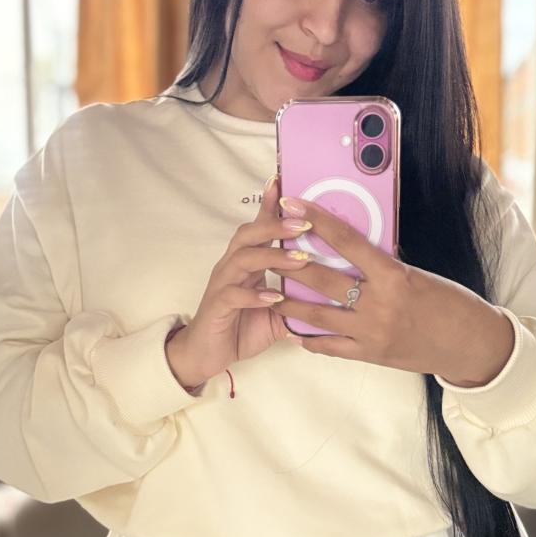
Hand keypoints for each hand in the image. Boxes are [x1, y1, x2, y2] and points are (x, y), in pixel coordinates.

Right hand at [165, 174, 304, 389]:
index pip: (258, 227)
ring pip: (243, 258)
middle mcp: (232, 267)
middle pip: (249, 234)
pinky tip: (273, 298)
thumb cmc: (241, 327)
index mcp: (247, 263)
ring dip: (273, 256)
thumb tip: (329, 291)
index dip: (269, 205)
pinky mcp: (217, 306)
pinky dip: (254, 295)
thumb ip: (296, 297)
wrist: (206, 354)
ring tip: (300, 259)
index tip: (284, 182)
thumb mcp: (276, 310)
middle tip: (305, 224)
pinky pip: (233, 294)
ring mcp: (223, 285)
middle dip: (277, 226)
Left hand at [273, 193, 515, 384]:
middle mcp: (379, 304)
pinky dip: (310, 338)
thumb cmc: (449, 303)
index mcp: (394, 275)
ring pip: (317, 316)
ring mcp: (371, 333)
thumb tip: (353, 250)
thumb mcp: (417, 275)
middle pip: (322, 279)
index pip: (347, 241)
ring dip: (290, 303)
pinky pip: (330, 347)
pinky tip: (294, 330)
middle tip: (269, 249)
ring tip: (270, 293)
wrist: (469, 345)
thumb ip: (383, 266)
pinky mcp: (370, 355)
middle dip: (291, 262)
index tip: (294, 203)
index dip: (317, 220)